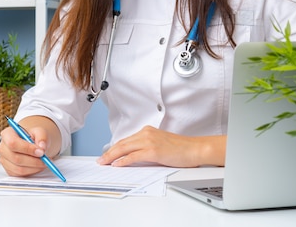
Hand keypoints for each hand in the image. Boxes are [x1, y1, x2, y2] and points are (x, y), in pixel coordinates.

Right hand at [0, 117, 59, 176]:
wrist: (32, 144)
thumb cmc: (33, 137)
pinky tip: (38, 166)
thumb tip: (42, 147)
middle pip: (15, 158)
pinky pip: (20, 174)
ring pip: (18, 168)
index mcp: (7, 134)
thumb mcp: (40, 132)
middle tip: (45, 159)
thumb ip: (42, 137)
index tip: (40, 152)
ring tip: (44, 163)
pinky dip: (32, 172)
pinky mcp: (8, 170)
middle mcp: (3, 147)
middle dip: (33, 161)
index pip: (13, 143)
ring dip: (34, 167)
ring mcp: (4, 160)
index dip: (27, 149)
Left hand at [96, 125, 225, 167]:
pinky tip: (117, 164)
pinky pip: (133, 156)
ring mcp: (149, 141)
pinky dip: (123, 161)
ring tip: (104, 162)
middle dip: (109, 152)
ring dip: (112, 156)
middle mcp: (147, 133)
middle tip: (100, 160)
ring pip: (125, 148)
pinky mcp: (153, 151)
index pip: (126, 140)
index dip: (114, 148)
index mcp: (148, 131)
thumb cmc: (181, 148)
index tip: (107, 154)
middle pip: (122, 143)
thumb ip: (147, 147)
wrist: (194, 148)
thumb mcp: (160, 144)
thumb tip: (134, 157)